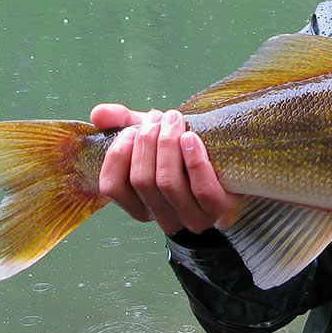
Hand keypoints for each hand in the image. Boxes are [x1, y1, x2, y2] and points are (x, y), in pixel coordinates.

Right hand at [91, 103, 239, 235]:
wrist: (233, 162)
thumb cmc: (186, 150)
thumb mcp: (153, 137)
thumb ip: (123, 123)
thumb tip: (98, 114)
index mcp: (140, 205)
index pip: (111, 187)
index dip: (117, 155)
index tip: (130, 129)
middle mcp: (162, 217)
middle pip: (142, 180)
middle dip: (147, 141)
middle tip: (158, 116)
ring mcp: (192, 218)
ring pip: (168, 183)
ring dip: (168, 145)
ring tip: (174, 118)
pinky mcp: (220, 211)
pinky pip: (202, 190)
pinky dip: (195, 161)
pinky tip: (192, 138)